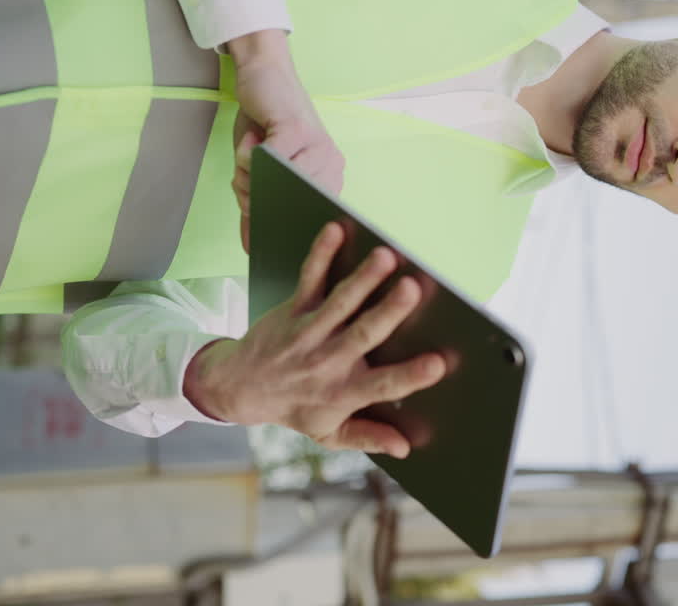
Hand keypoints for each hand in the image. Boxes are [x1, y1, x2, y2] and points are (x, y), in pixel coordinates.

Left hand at [183, 222, 445, 457]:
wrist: (238, 388)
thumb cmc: (293, 408)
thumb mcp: (328, 433)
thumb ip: (368, 436)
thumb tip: (405, 446)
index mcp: (343, 393)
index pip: (382, 386)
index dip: (411, 376)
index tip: (439, 363)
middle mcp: (327, 362)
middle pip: (363, 335)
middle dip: (389, 311)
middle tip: (413, 289)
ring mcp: (309, 332)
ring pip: (339, 303)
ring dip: (363, 279)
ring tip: (385, 257)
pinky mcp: (293, 309)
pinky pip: (308, 278)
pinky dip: (320, 254)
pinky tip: (335, 231)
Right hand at [229, 30, 344, 252]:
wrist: (263, 74)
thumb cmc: (264, 124)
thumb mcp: (259, 171)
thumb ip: (257, 205)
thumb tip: (251, 248)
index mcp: (328, 179)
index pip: (307, 219)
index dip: (281, 225)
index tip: (264, 232)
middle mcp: (331, 166)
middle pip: (283, 205)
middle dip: (253, 197)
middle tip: (247, 172)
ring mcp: (317, 148)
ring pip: (271, 184)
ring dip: (247, 173)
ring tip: (251, 149)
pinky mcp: (297, 130)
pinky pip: (263, 160)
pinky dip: (247, 154)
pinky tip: (253, 135)